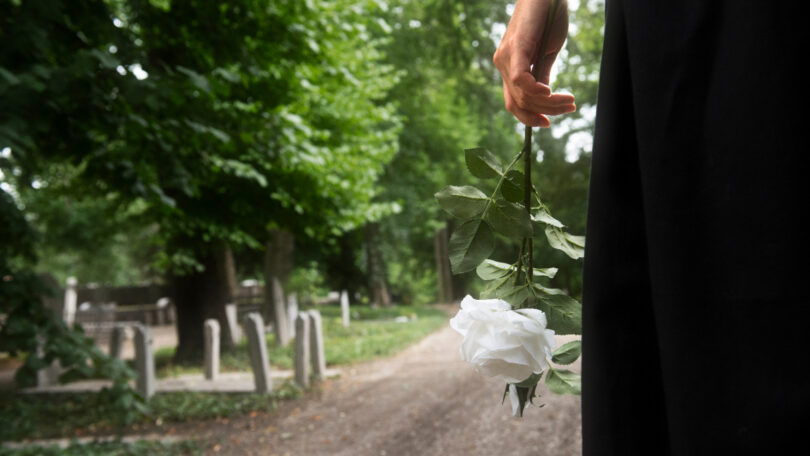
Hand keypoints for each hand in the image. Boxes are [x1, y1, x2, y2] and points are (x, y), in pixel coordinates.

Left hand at [493, 0, 574, 126]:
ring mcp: (505, 57)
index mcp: (509, 68)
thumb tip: (544, 99)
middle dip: (547, 110)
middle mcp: (502, 64)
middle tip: (570, 107)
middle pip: (520, 102)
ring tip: (569, 101)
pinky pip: (520, 79)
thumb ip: (542, 76)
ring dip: (548, 103)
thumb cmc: (548, 19)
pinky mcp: (514, 48)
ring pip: (523, 94)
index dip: (529, 117)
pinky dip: (534, 89)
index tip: (548, 123)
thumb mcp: (547, 54)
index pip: (514, 102)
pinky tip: (549, 91)